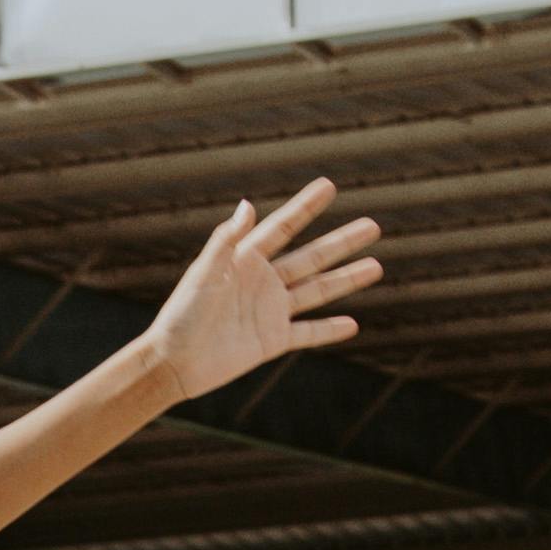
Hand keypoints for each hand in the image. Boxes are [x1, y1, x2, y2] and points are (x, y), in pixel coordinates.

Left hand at [139, 181, 382, 402]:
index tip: (329, 186)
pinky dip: (330, 330)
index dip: (306, 207)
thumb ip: (226, 241)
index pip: (283, 228)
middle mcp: (263, 282)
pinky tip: (352, 324)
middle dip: (342, 242)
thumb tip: (248, 204)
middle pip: (312, 257)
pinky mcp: (272, 341)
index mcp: (245, 260)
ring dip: (347, 279)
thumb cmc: (181, 315)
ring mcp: (270, 311)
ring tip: (376, 266)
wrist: (173, 363)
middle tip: (374, 226)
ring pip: (318, 291)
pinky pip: (308, 333)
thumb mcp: (204, 273)